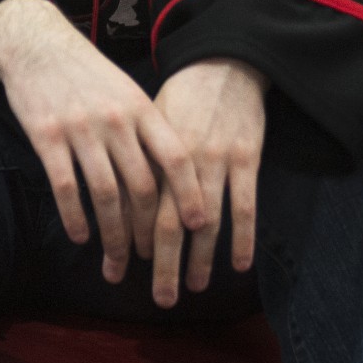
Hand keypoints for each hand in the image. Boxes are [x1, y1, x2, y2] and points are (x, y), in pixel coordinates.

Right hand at [0, 0, 208, 283]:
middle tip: (152, 258)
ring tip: (117, 262)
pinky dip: (75, 217)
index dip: (190, 193)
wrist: (36, 43)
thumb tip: (169, 177)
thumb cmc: (87, 73)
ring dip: (114, 236)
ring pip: (106, 194)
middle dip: (149, 229)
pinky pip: (66, 187)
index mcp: (140, 108)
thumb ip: (146, 129)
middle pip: (142, 185)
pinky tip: (81, 237)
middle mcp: (115, 120)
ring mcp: (80, 129)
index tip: (200, 225)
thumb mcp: (126, 91)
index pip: (175, 156)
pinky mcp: (46, 137)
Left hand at [149, 59, 266, 308]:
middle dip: (164, 264)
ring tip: (194, 288)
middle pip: (170, 222)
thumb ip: (136, 161)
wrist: (224, 62)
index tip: (125, 266)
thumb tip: (116, 200)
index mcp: (152, 151)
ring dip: (201, 259)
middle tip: (160, 299)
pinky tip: (238, 264)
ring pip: (207, 220)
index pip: (139, 206)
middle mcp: (181, 160)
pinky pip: (245, 206)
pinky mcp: (246, 158)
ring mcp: (216, 160)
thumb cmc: (182, 96)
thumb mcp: (150, 123)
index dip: (133, 239)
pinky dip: (242, 238)